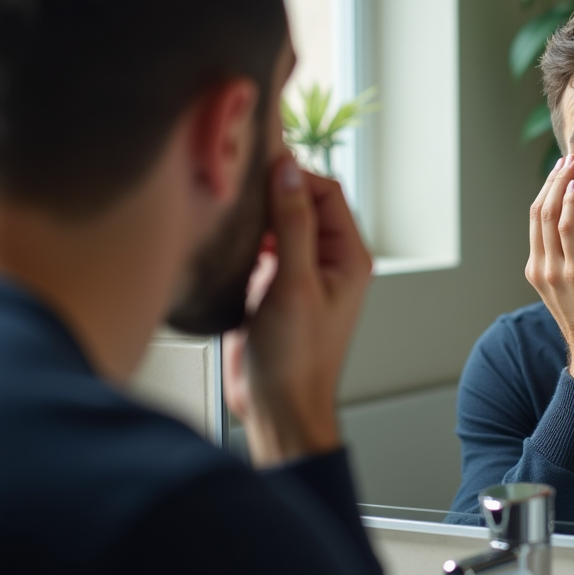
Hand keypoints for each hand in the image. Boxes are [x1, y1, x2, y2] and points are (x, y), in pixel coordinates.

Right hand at [223, 156, 372, 466]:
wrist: (277, 407)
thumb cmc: (296, 358)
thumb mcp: (294, 285)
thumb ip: (294, 225)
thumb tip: (289, 172)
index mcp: (348, 256)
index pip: (326, 191)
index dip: (294, 175)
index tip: (258, 167)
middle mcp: (327, 260)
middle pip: (301, 202)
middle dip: (271, 192)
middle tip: (238, 187)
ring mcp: (300, 273)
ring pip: (279, 223)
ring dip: (256, 216)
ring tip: (229, 212)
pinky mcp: (273, 287)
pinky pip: (262, 247)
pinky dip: (245, 239)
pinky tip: (226, 241)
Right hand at [525, 154, 573, 398]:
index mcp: (538, 269)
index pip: (536, 219)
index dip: (548, 190)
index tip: (563, 170)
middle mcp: (540, 267)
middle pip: (537, 211)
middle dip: (552, 180)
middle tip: (567, 157)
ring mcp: (554, 271)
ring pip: (548, 214)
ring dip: (560, 184)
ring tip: (573, 162)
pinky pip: (566, 230)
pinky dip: (569, 204)